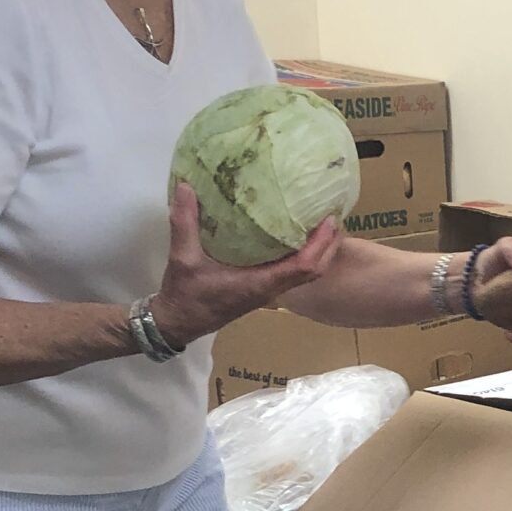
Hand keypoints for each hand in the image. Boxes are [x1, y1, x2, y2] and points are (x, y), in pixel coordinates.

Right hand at [151, 185, 338, 348]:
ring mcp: (268, 290)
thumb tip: (186, 187)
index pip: (304, 267)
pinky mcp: (261, 288)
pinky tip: (294, 234)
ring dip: (319, 250)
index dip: (321, 244)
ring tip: (321, 221)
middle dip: (328, 245)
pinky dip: (302, 255)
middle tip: (333, 214)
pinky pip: (292, 272)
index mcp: (260, 284)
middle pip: (315, 271)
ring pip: (306, 273)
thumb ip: (184, 222)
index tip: (330, 219)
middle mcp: (271, 289)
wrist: (178, 323)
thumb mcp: (183, 257)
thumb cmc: (184, 295)